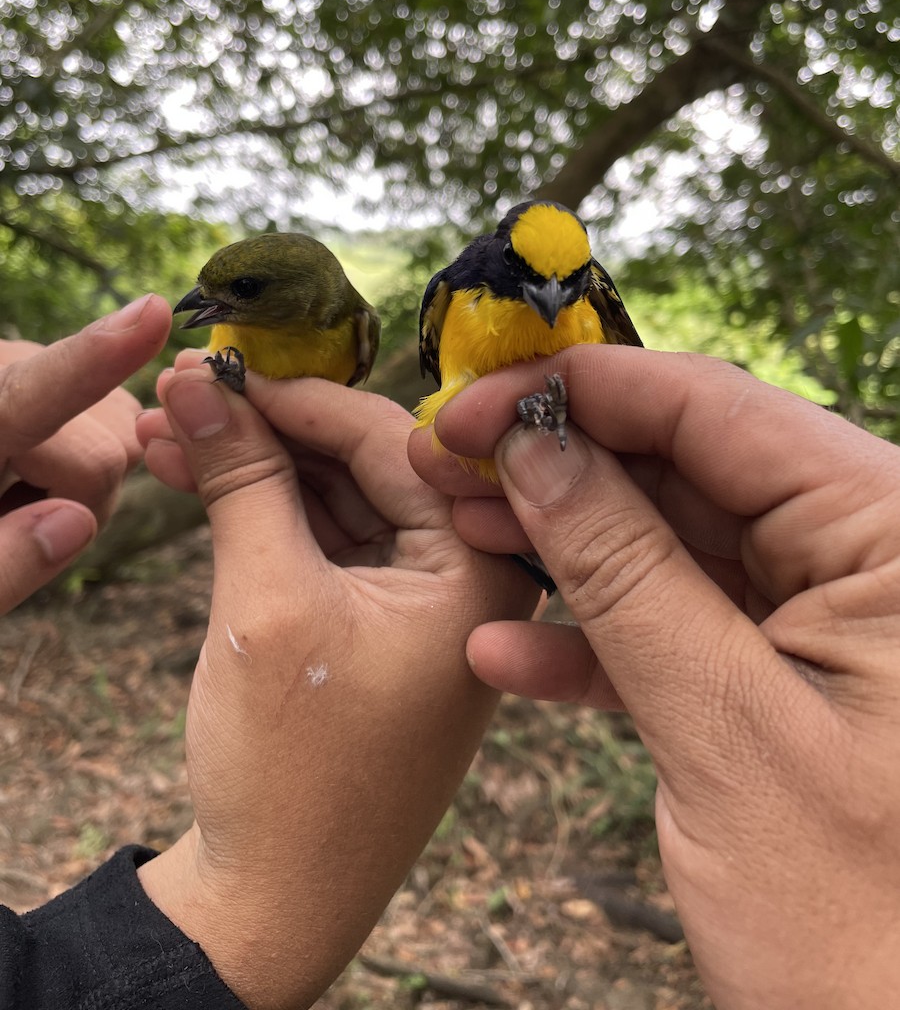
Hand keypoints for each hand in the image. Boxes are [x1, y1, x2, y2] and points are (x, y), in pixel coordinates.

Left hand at [0, 296, 171, 611]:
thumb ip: (3, 566)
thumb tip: (76, 520)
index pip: (35, 397)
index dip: (93, 361)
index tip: (151, 313)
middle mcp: (1, 372)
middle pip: (103, 450)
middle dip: (78, 499)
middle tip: (14, 523)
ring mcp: (23, 359)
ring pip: (120, 430)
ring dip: (85, 477)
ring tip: (14, 496)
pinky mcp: (47, 364)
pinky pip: (115, 413)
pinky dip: (90, 451)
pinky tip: (35, 469)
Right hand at [135, 358, 537, 1009]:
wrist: (276, 898)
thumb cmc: (295, 769)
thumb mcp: (266, 603)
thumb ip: (241, 481)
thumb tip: (201, 382)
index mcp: (487, 571)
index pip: (403, 444)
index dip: (307, 399)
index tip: (226, 366)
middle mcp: (474, 577)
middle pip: (370, 464)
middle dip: (271, 430)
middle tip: (185, 393)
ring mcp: (425, 601)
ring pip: (339, 498)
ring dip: (256, 466)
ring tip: (165, 433)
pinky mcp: (380, 622)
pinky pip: (327, 541)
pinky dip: (265, 512)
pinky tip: (196, 477)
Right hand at [408, 345, 899, 1009]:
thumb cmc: (869, 932)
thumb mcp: (727, 731)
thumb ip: (624, 573)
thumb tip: (533, 448)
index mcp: (896, 535)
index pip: (717, 410)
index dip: (581, 391)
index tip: (473, 401)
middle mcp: (872, 558)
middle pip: (688, 468)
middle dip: (560, 467)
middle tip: (447, 465)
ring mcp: (828, 624)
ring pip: (675, 545)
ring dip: (564, 548)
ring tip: (461, 537)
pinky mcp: (787, 684)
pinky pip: (683, 631)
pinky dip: (596, 641)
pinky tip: (506, 652)